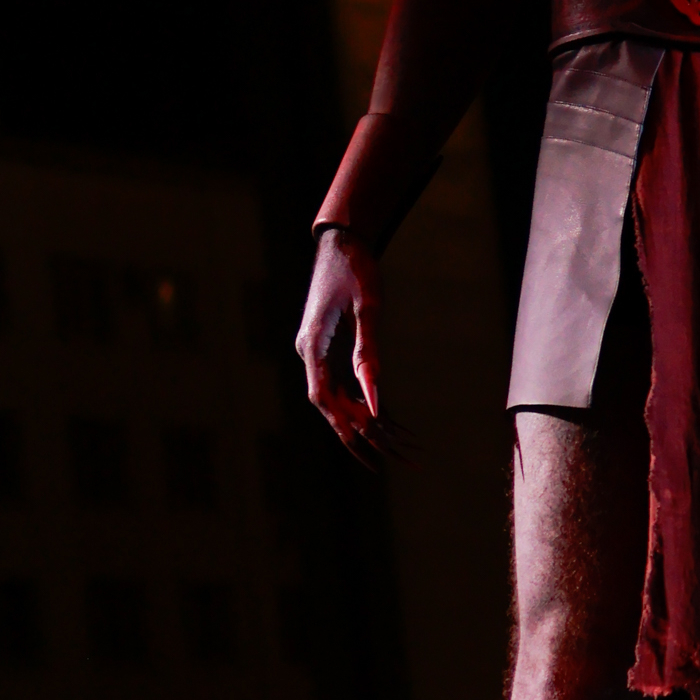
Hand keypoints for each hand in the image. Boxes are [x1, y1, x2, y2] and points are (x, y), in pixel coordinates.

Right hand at [295, 230, 403, 465]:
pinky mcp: (327, 347)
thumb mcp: (368, 306)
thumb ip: (368, 349)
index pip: (322, 397)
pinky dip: (359, 399)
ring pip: (334, 395)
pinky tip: (380, 416)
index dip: (343, 425)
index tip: (365, 449)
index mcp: (312, 343)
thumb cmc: (355, 267)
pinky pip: (341, 381)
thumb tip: (374, 393)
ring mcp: (316, 350)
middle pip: (328, 402)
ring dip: (359, 418)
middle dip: (355, 431)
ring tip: (389, 444)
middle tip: (386, 458)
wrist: (341, 240)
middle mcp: (310, 351)